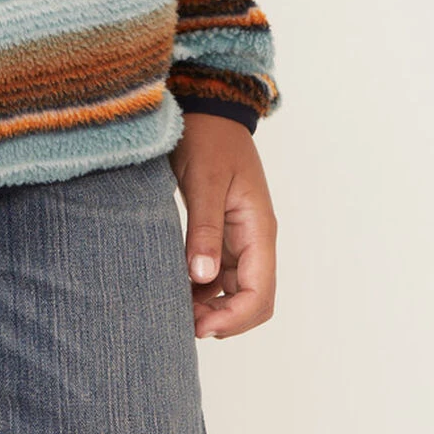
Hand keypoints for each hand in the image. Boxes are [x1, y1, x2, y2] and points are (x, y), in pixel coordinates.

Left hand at [167, 114, 277, 339]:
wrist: (205, 108)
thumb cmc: (208, 137)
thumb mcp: (204, 181)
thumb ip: (204, 229)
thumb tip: (203, 277)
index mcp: (259, 229)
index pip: (260, 294)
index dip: (234, 319)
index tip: (200, 325)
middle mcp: (254, 239)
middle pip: (251, 299)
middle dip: (223, 319)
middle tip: (183, 321)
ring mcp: (238, 237)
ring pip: (232, 289)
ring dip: (210, 305)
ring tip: (174, 306)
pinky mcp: (220, 231)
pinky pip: (217, 272)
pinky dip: (200, 286)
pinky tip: (175, 285)